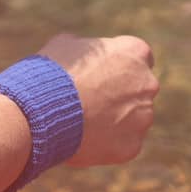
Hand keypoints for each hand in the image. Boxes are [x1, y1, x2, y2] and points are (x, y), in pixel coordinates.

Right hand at [37, 32, 158, 166]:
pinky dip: (107, 144)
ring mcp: (143, 117)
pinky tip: (84, 140)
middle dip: (120, 95)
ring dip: (115, 121)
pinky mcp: (132, 146)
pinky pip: (123, 145)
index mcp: (135, 52)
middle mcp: (147, 84)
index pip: (137, 57)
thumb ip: (85, 48)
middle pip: (138, 90)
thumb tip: (81, 52)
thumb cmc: (53, 73)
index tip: (102, 74)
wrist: (43, 110)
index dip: (118, 66)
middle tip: (92, 101)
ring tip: (83, 123)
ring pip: (133, 120)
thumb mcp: (65, 45)